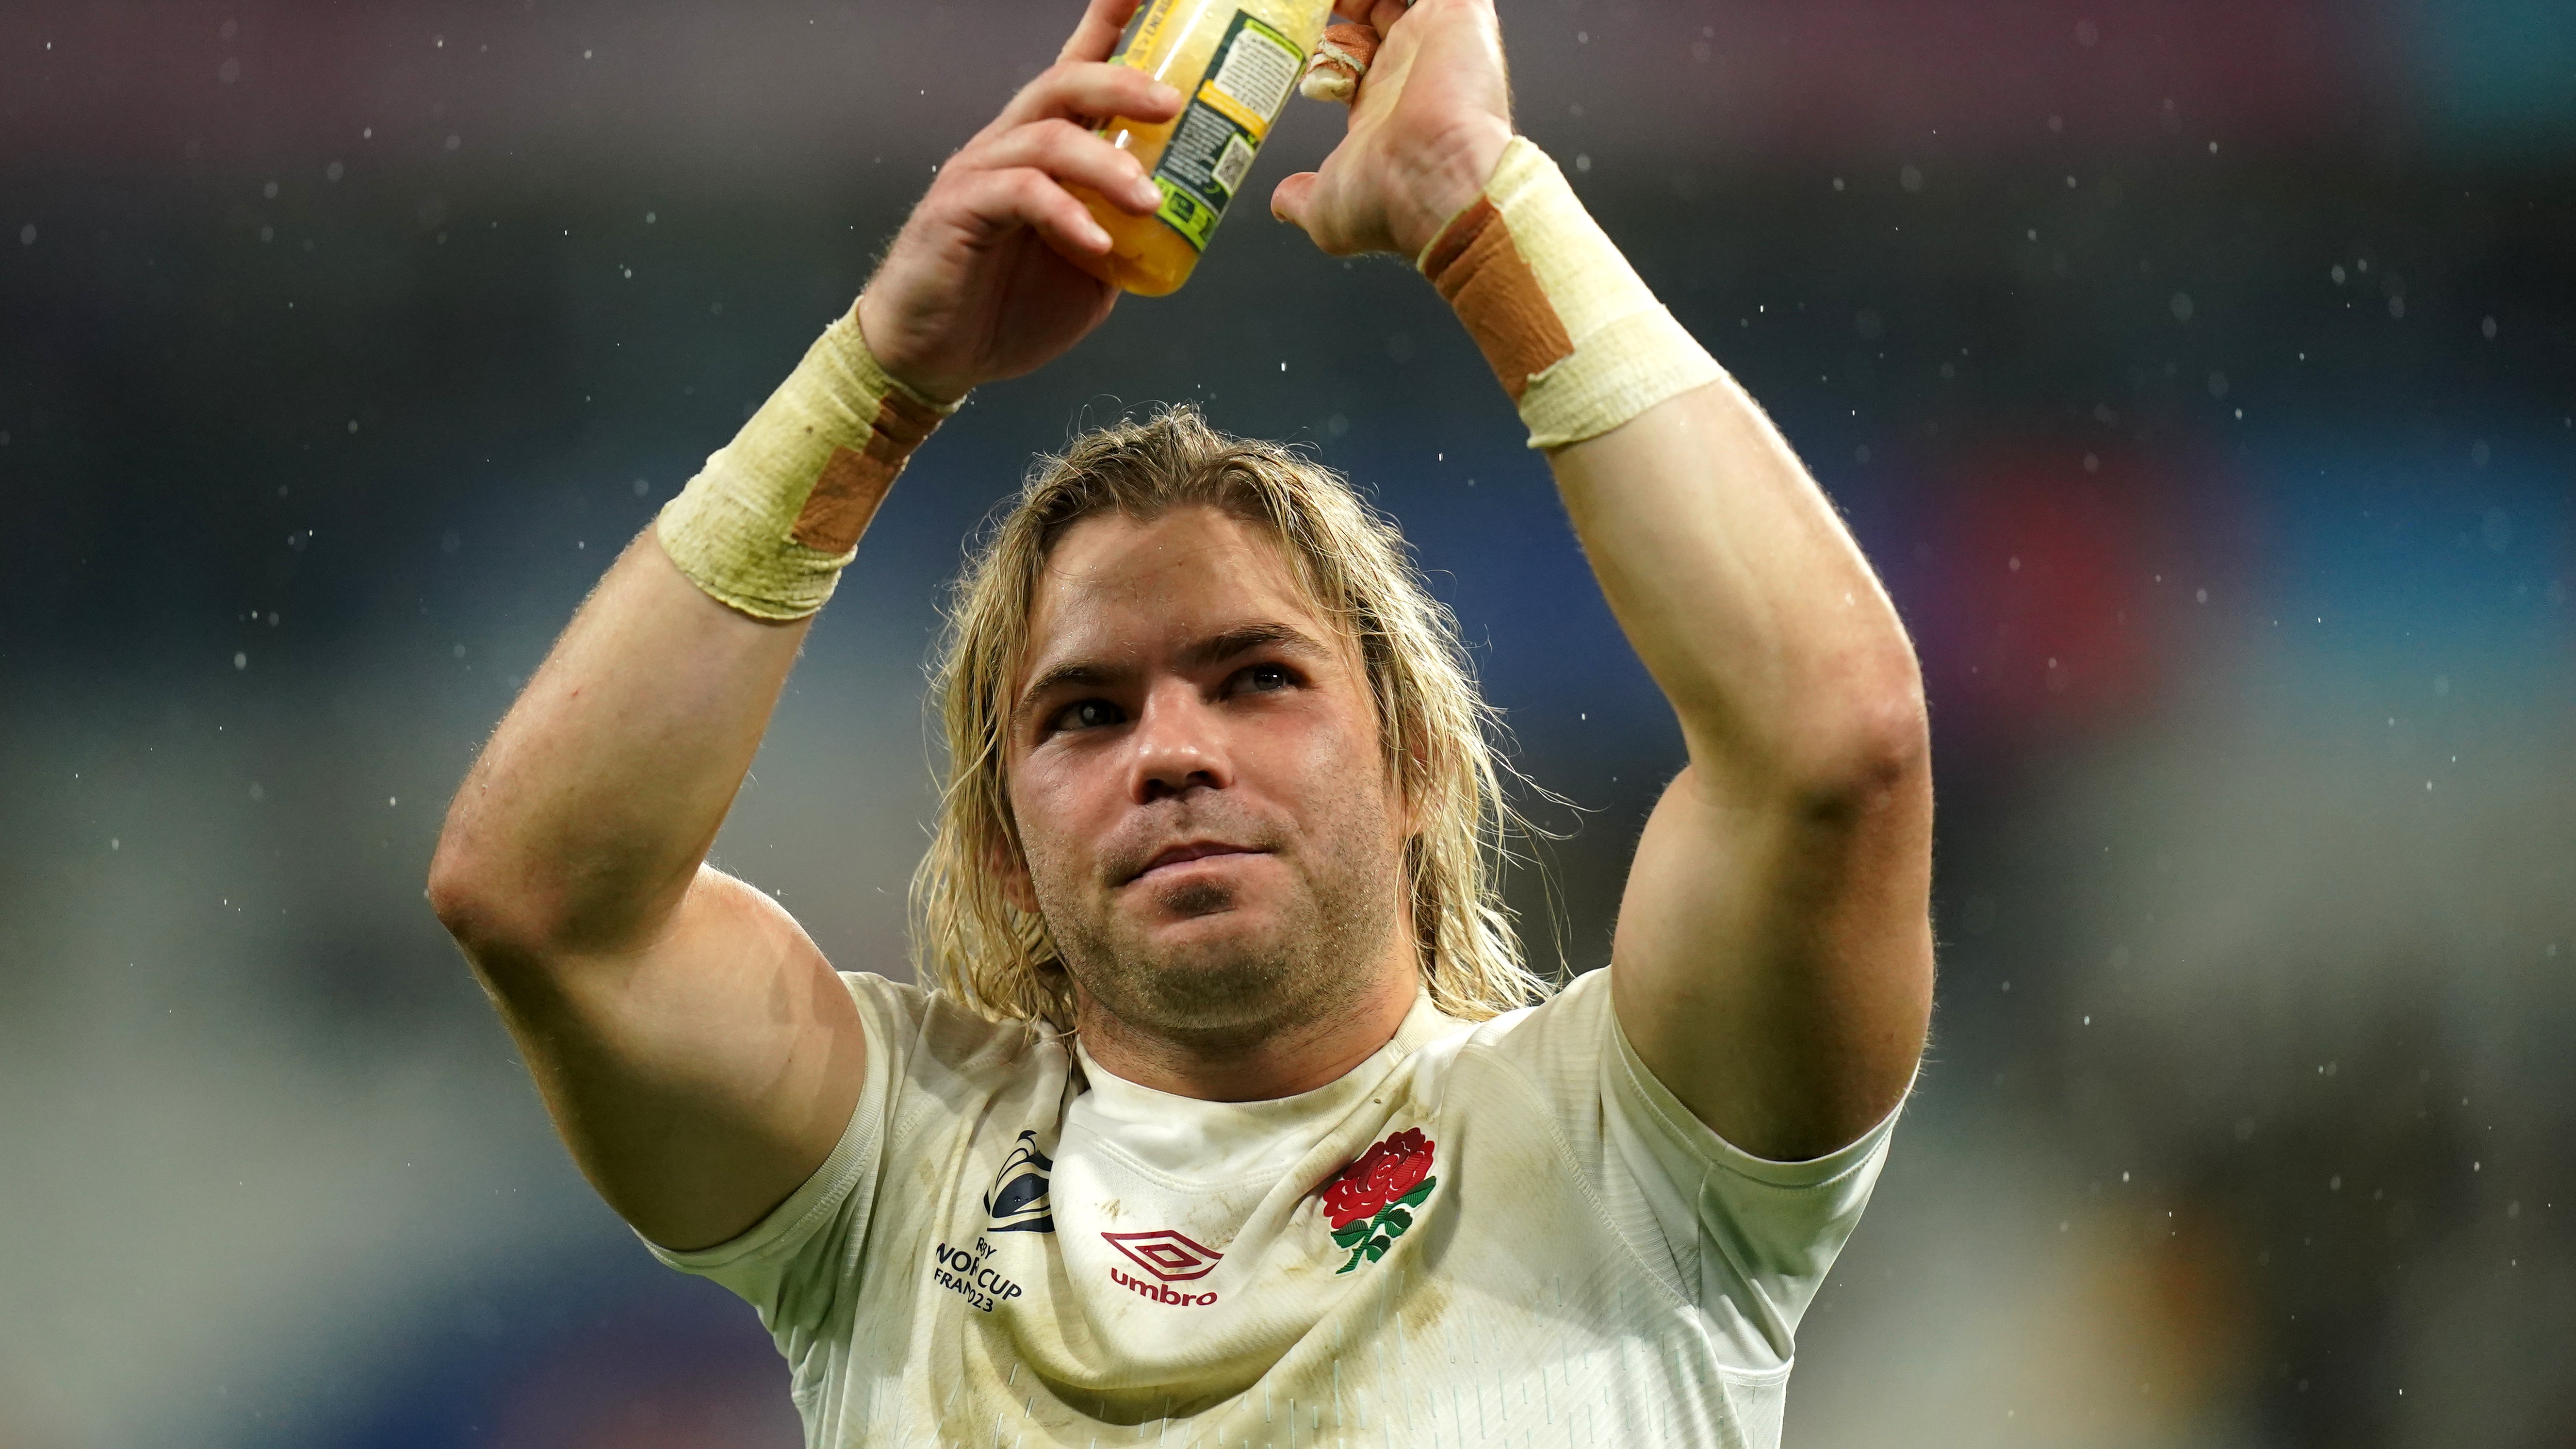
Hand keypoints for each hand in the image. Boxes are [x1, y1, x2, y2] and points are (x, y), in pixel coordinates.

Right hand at [855, 0, 1181, 401]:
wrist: (935, 357)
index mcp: (1043, 151)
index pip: (1077, 69)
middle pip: (1065, 84)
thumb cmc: (1006, 309)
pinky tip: (1096, 245)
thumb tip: (1181, 224)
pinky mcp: (958, 209)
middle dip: (1123, 83)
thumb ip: (1125, 235)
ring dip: (1107, 165)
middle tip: (1173, 104)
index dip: (1108, 23)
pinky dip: (1066, 215)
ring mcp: (980, 172)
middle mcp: (1009, 145)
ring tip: (1150, 202)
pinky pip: (1020, 194)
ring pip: (1048, 136)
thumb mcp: (1090, 271)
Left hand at [1270, 0, 1514, 260]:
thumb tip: (1282, 204)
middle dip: (1338, 7)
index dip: (1323, 44)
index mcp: (1382, 106)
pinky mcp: (1458, 10)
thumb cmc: (1390, 198)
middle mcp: (1409, 69)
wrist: (1439, 179)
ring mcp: (1434, 35)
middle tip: (1304, 7)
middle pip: (1372, 13)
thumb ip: (1300, 199)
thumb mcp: (1325, 209)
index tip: (1295, 37)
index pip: (1351, 58)